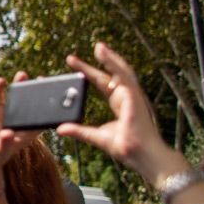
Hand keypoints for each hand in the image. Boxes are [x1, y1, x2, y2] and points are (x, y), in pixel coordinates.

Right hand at [0, 71, 40, 177]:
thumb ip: (4, 144)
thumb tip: (6, 134)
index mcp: (26, 132)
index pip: (41, 119)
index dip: (49, 109)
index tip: (56, 99)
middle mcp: (18, 120)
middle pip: (29, 103)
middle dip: (35, 92)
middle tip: (41, 80)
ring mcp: (6, 113)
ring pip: (15, 97)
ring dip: (19, 86)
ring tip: (22, 75)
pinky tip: (0, 81)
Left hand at [57, 43, 177, 182]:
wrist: (143, 156)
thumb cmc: (127, 148)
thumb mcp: (97, 138)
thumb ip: (79, 132)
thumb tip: (60, 129)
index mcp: (119, 104)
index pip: (102, 84)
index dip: (88, 74)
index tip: (72, 66)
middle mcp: (126, 97)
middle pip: (107, 76)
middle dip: (89, 66)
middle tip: (70, 58)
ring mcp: (132, 96)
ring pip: (120, 71)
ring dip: (108, 58)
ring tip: (97, 46)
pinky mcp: (134, 97)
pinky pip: (124, 76)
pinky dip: (114, 64)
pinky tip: (104, 54)